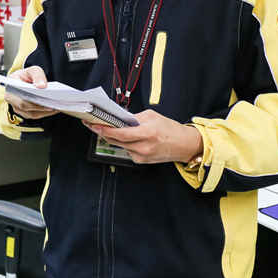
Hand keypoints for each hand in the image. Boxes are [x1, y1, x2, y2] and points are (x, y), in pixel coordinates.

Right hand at [3, 66, 58, 119]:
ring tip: (55, 108)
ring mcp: (16, 106)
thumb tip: (42, 86)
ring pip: (30, 113)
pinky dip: (43, 113)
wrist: (23, 80)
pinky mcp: (22, 111)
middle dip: (41, 108)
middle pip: (25, 107)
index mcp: (11, 86)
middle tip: (53, 107)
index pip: (21, 98)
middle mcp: (10, 98)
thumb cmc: (26, 75)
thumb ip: (38, 75)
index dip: (33, 103)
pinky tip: (52, 109)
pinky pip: (33, 115)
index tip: (46, 103)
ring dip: (44, 112)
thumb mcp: (33, 70)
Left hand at [84, 110, 202, 164]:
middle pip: (116, 140)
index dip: (106, 130)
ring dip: (112, 137)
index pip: (121, 133)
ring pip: (120, 145)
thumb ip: (134, 117)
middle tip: (92, 124)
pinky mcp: (140, 161)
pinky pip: (126, 150)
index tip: (95, 125)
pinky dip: (123, 143)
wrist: (184, 145)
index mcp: (147, 133)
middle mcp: (144, 147)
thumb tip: (118, 117)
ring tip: (107, 128)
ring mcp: (142, 156)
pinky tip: (126, 137)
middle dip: (103, 132)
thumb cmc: (170, 129)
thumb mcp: (152, 116)